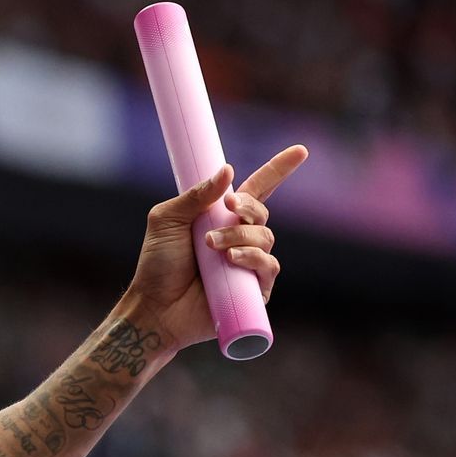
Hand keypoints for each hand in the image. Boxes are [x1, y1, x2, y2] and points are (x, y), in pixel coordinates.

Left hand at [124, 145, 306, 349]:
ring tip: (211, 245)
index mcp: (223, 218)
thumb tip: (227, 171)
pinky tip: (231, 259)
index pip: (259, 190)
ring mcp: (249, 264)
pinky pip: (268, 267)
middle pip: (262, 213)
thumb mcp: (167, 221)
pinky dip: (252, 259)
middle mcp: (240, 239)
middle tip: (228, 208)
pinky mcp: (254, 289)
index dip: (279, 170)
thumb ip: (195, 196)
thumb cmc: (157, 264)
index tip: (301, 150)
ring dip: (240, 237)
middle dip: (247, 208)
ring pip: (265, 239)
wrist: (154, 306)